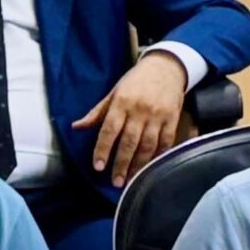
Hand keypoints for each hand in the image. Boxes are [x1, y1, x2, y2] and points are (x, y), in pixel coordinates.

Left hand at [77, 51, 188, 184]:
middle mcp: (139, 109)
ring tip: (131, 180)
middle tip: (115, 182)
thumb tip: (76, 127)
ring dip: (139, 165)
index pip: (109, 130)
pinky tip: (151, 167)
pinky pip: (166, 141)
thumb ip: (97, 112)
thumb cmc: (136, 81)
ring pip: (148, 145)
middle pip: (129, 141)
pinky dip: (158, 155)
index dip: (103, 149)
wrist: (166, 66)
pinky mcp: (172, 118)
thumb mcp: (114, 92)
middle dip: (121, 164)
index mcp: (122, 102)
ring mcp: (157, 114)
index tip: (98, 167)